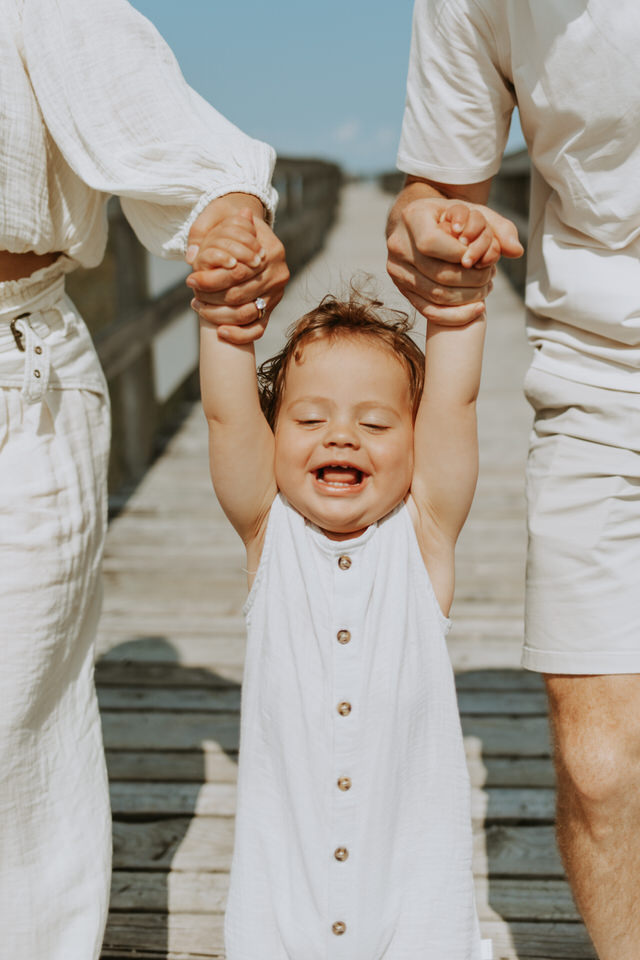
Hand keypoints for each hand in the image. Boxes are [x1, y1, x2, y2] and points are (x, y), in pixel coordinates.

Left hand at [186, 195, 288, 343]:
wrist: (249, 229)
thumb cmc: (230, 221)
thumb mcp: (217, 217)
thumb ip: (203, 232)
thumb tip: (192, 257)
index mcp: (270, 249)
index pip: (238, 271)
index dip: (211, 279)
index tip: (190, 280)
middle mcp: (278, 273)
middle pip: (240, 295)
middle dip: (212, 298)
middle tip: (193, 296)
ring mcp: (277, 293)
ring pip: (246, 314)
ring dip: (219, 316)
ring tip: (198, 307)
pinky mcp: (272, 308)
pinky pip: (258, 329)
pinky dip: (239, 335)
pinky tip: (220, 332)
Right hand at [387, 196, 522, 325]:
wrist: (420, 224)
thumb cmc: (451, 216)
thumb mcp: (474, 211)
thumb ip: (499, 227)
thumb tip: (516, 251)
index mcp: (412, 217)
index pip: (431, 242)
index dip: (458, 254)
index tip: (477, 256)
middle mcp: (398, 244)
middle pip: (436, 273)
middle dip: (470, 280)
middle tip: (490, 277)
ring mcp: (396, 269)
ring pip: (434, 294)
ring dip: (467, 298)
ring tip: (485, 290)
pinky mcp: (401, 289)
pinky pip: (427, 310)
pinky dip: (455, 315)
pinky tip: (477, 310)